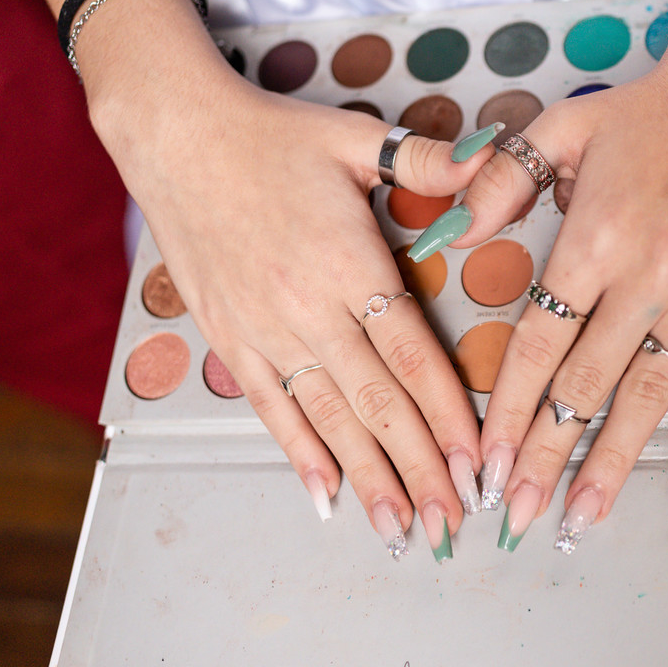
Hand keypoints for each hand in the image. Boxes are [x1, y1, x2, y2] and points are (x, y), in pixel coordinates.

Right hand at [86, 11, 495, 560]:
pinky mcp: (231, 340)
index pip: (413, 355)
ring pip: (328, 418)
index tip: (477, 463)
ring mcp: (266, 331)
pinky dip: (299, 455)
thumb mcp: (356, 137)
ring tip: (399, 529)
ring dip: (367, 478)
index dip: (449, 415)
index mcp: (350, 262)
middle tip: (451, 523)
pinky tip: (325, 497)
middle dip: (420, 469)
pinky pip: (271, 409)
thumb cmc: (271, 138)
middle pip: (378, 402)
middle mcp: (309, 308)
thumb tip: (491, 164)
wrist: (176, 138)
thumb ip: (429, 161)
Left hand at [417, 0, 667, 550]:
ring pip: (652, 393)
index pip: (540, 344)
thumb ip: (501, 182)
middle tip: (520, 513)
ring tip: (586, 515)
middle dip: (547, 455)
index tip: (486, 462)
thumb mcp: (563, 127)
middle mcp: (650, 273)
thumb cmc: (651, 108)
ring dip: (616, 461)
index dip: (508, 411)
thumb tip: (451, 233)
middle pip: (587, 384)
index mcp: (596, 237)